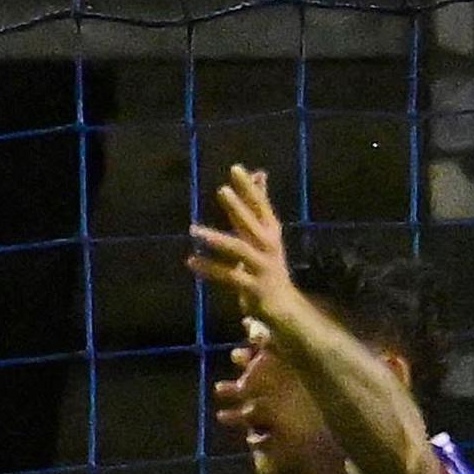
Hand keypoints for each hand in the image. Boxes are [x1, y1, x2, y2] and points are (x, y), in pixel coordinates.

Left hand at [185, 165, 296, 324]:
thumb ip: (257, 205)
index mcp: (271, 232)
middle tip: (222, 190)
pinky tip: (190, 261)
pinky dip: (209, 269)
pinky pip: (228, 276)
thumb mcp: (263, 233)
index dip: (249, 187)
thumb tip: (259, 172)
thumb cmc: (267, 263)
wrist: (283, 305)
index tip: (236, 168)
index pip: (261, 205)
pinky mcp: (254, 288)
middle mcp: (269, 247)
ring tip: (194, 230)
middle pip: (253, 224)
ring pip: (239, 250)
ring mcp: (263, 267)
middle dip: (238, 207)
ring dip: (217, 239)